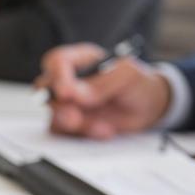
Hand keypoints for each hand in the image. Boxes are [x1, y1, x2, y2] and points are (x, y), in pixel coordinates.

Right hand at [35, 43, 170, 138]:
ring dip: (76, 125)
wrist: (148, 108)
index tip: (67, 93)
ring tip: (102, 126)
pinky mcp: (71, 122)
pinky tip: (104, 130)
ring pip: (53, 114)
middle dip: (59, 107)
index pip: (57, 61)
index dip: (57, 76)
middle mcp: (69, 80)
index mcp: (80, 60)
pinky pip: (64, 132)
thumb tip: (76, 95)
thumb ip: (101, 83)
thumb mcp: (127, 75)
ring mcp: (68, 103)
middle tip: (75, 118)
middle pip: (46, 90)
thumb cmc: (138, 83)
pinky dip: (84, 134)